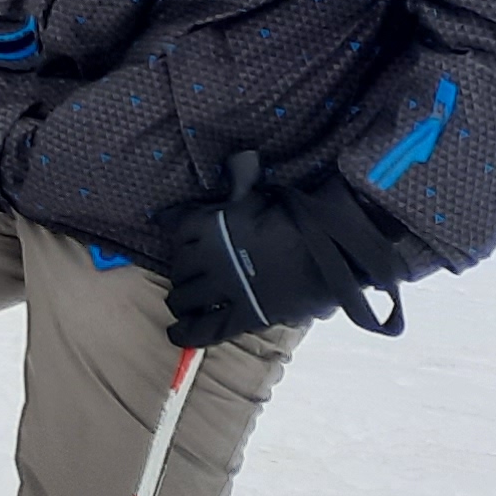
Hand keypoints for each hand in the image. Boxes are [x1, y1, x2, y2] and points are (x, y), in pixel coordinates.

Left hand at [163, 152, 408, 348]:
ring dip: (182, 299)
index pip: (175, 223)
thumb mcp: (260, 193)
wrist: (329, 248)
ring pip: (185, 298)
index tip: (167, 227)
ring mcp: (222, 287)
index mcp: (208, 223)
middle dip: (182, 269)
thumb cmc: (298, 216)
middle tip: (190, 272)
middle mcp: (206, 256)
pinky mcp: (242, 314)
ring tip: (184, 301)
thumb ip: (240, 180)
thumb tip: (236, 161)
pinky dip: (187, 333)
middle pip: (178, 266)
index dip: (171, 226)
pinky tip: (177, 334)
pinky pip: (205, 329)